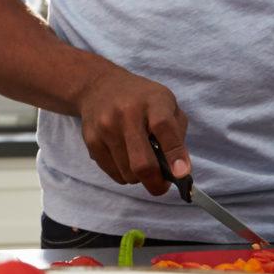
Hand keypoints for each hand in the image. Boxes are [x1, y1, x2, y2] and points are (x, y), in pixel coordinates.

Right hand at [70, 64, 189, 194]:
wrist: (98, 86)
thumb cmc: (142, 99)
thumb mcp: (167, 104)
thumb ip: (176, 134)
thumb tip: (178, 170)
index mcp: (152, 102)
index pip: (164, 128)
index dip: (174, 154)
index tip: (181, 174)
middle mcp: (127, 113)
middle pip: (141, 162)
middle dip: (155, 183)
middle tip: (161, 186)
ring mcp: (106, 127)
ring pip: (127, 173)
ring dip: (139, 177)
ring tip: (140, 161)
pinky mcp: (91, 140)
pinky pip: (113, 174)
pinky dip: (124, 174)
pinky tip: (125, 158)